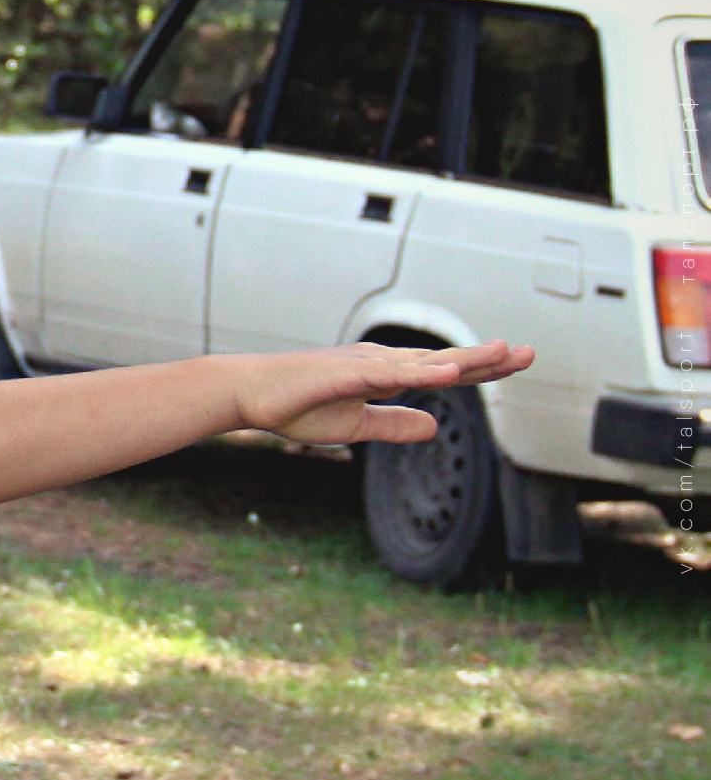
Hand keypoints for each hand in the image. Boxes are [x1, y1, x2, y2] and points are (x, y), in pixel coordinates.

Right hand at [234, 340, 535, 445]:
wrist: (251, 394)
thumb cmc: (297, 407)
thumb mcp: (356, 426)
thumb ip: (395, 425)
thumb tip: (435, 427)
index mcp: (385, 376)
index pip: (443, 372)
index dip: (481, 368)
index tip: (517, 360)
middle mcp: (381, 364)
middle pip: (443, 362)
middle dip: (486, 359)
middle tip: (528, 353)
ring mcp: (363, 366)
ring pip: (422, 364)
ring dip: (461, 360)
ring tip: (500, 356)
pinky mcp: (343, 374)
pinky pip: (387, 375)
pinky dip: (418, 374)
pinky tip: (445, 375)